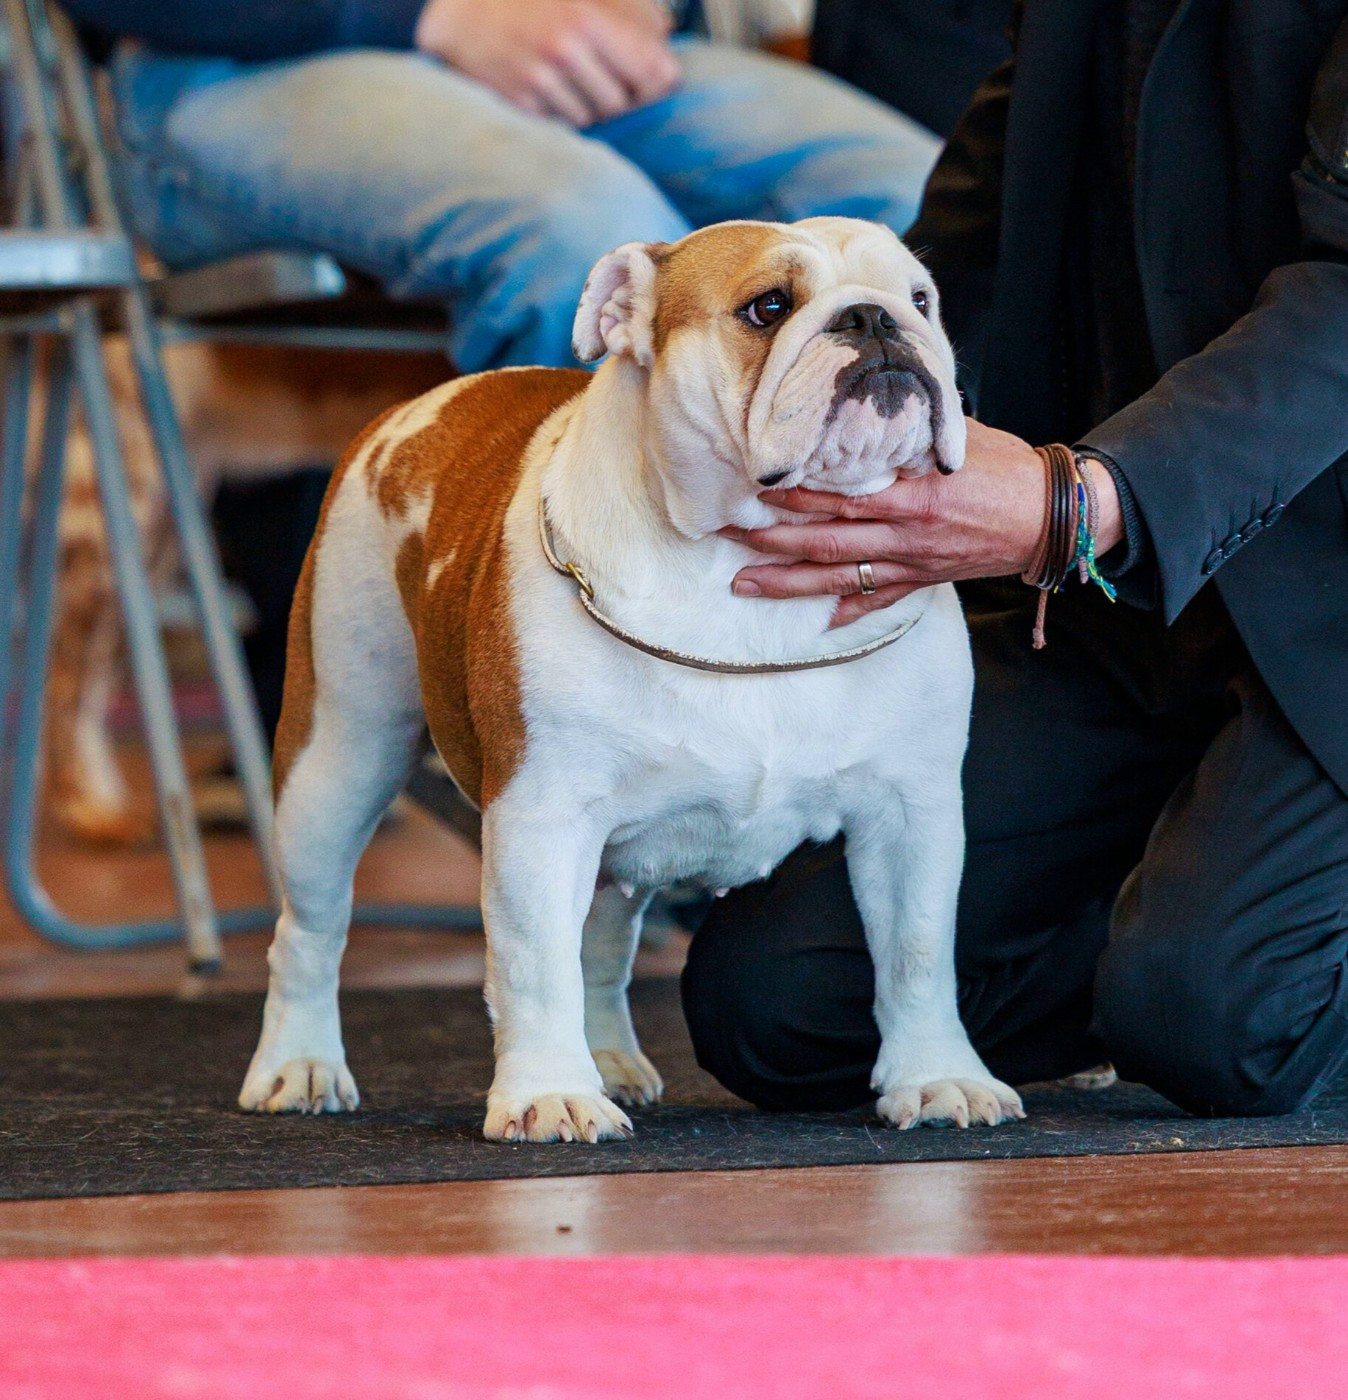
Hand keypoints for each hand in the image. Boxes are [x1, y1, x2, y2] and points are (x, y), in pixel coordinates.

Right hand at [415, 0, 680, 125]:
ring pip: (591, 119)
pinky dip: (559, 115)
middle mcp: (562, 49)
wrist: (465, 13)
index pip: (653, 72)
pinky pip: (560, 126)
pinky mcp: (517, 104)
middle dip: (617, 96)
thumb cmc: (535, 2)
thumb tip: (667, 55)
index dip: (656, 82)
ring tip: (569, 82)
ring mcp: (537, 80)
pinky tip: (547, 92)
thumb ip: (636, 15)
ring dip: (587, 108)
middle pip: (621, 103)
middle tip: (600, 79)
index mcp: (587, 17)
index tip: (650, 81)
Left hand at [723, 419, 1123, 627]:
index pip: (840, 494)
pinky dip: (852, 613)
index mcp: (912, 492)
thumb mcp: (956, 437)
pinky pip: (883, 600)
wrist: (1053, 516)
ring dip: (790, 583)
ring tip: (744, 585)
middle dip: (772, 540)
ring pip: (841, 577)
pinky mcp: (926, 580)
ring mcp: (914, 562)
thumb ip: (907, 430)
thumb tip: (863, 411)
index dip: (794, 496)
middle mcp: (906, 532)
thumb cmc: (1007, 467)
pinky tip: (821, 624)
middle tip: (727, 536)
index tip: (753, 489)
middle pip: (827, 540)